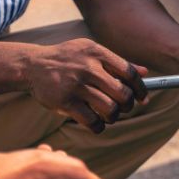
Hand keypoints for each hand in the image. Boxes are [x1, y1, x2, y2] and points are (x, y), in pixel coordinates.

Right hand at [24, 39, 148, 132]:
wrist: (33, 65)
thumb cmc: (68, 59)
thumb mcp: (91, 52)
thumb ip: (118, 62)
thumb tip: (146, 73)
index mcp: (97, 53)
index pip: (129, 72)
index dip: (140, 88)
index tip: (142, 98)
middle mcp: (88, 67)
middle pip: (122, 93)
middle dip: (127, 105)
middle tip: (123, 108)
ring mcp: (76, 85)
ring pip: (110, 109)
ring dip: (113, 117)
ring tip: (109, 115)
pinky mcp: (65, 101)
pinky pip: (92, 121)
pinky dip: (98, 126)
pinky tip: (96, 123)